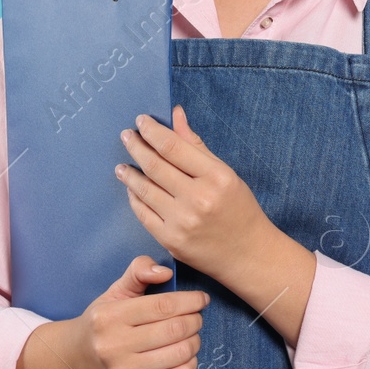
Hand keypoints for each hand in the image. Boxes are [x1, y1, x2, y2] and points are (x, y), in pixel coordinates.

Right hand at [67, 255, 209, 368]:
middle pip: (175, 329)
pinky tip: (184, 354)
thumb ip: (139, 272)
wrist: (75, 361)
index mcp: (110, 317)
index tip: (201, 299)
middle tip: (196, 316)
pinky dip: (191, 363)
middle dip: (195, 320)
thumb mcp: (114, 292)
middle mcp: (116, 345)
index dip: (191, 301)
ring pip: (181, 353)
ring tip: (190, 334)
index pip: (163, 306)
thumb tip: (166, 272)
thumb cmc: (101, 323)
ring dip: (195, 340)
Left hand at [116, 104, 273, 279]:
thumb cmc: (239, 209)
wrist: (247, 253)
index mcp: (216, 177)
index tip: (141, 121)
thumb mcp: (226, 173)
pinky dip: (134, 197)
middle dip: (136, 147)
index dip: (152, 131)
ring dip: (129, 174)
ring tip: (122, 165)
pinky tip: (131, 188)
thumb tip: (176, 115)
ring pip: (145, 189)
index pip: (173, 147)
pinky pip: (143, 213)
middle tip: (126, 136)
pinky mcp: (170, 240)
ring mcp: (182, 221)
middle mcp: (198, 198)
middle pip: (155, 166)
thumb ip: (197, 145)